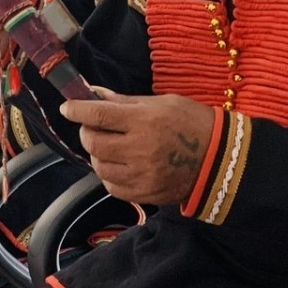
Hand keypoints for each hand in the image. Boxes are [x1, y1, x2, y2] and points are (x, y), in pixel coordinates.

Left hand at [60, 90, 215, 205]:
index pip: (99, 115)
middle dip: (87, 133)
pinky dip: (109, 174)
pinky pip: (112, 186)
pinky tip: (120, 165)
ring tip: (110, 147)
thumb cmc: (192, 123)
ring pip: (99, 166)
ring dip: (98, 155)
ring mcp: (142, 175)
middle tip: (95, 127)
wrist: (220, 159)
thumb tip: (95, 94)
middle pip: (93, 143)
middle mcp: (141, 149)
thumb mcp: (162, 102)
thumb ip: (125, 102)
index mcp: (145, 121)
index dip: (78, 110)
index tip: (67, 107)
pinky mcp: (145, 194)